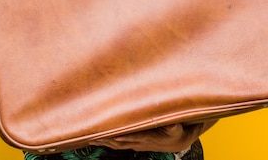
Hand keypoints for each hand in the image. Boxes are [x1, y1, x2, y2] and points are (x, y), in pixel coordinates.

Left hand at [90, 121, 216, 152]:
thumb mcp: (177, 128)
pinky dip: (107, 142)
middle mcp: (139, 142)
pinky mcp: (133, 142)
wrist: (176, 142)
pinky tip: (97, 139)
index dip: (125, 137)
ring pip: (117, 144)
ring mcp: (135, 143)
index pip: (134, 137)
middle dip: (107, 140)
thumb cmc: (175, 132)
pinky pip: (117, 144)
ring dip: (104, 142)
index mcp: (148, 138)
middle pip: (121, 142)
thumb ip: (173, 125)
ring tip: (90, 139)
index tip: (115, 135)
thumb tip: (172, 122)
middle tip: (94, 137)